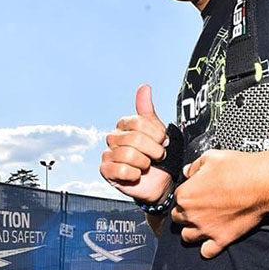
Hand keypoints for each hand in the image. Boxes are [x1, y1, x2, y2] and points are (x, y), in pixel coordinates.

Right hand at [100, 84, 171, 203]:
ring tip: (147, 166)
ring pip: (128, 155)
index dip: (155, 134)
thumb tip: (144, 87)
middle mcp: (114, 137)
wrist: (159, 182)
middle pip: (134, 139)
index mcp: (125, 124)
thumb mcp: (157, 131)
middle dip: (153, 150)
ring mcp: (108, 153)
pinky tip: (137, 174)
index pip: (139, 122)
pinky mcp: (105, 170)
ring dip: (144, 163)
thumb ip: (147, 110)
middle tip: (158, 156)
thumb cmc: (158, 156)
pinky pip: (120, 169)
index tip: (163, 141)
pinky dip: (133, 174)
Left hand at [172, 150, 266, 258]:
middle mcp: (192, 214)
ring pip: (187, 236)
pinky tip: (212, 239)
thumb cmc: (239, 169)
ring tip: (202, 223)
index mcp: (186, 194)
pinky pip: (207, 252)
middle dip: (185, 212)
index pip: (177, 197)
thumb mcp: (211, 157)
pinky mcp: (222, 239)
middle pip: (178, 218)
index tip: (194, 192)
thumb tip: (188, 171)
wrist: (262, 183)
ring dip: (192, 230)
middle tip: (197, 206)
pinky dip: (207, 247)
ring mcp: (206, 229)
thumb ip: (194, 166)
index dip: (186, 193)